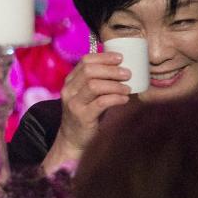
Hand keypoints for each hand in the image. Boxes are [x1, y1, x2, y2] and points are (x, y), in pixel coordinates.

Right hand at [41, 52, 130, 173]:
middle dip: (111, 70)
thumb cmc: (86, 114)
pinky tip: (124, 99)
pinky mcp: (82, 117)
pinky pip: (101, 102)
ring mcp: (74, 103)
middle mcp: (69, 90)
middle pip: (89, 71)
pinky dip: (115, 98)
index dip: (104, 57)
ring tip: (127, 88)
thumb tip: (122, 67)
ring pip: (94, 85)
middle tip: (128, 73)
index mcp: (70, 81)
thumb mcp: (87, 95)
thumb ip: (97, 81)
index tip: (120, 58)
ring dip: (115, 85)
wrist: (73, 140)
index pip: (85, 61)